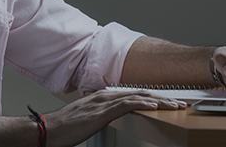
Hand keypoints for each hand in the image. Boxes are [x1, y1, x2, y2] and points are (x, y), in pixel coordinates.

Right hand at [44, 90, 185, 146]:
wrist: (46, 131)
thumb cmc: (64, 128)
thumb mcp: (87, 119)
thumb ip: (101, 114)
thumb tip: (113, 116)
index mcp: (103, 97)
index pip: (134, 94)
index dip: (153, 97)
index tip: (168, 102)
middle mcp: (105, 96)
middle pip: (140, 93)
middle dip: (162, 97)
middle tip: (179, 103)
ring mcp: (103, 103)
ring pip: (137, 97)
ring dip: (159, 101)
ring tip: (174, 105)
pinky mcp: (100, 113)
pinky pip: (125, 106)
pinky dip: (142, 104)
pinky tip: (154, 106)